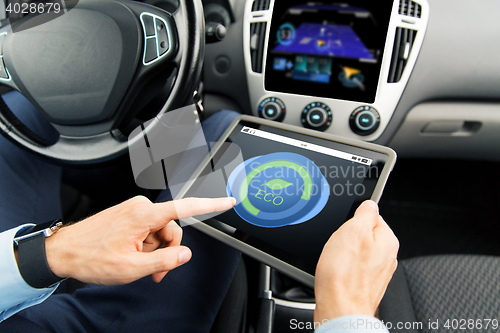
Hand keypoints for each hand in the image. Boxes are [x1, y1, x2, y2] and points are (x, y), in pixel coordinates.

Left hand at [45, 196, 235, 284]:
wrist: (63, 252)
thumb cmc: (91, 257)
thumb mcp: (132, 267)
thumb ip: (164, 260)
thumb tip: (185, 255)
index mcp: (143, 214)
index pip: (185, 208)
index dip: (210, 205)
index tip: (227, 201)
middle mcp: (140, 207)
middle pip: (172, 229)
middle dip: (167, 252)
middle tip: (155, 271)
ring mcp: (134, 211)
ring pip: (160, 232)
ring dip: (155, 252)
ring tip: (138, 266)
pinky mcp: (129, 216)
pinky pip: (148, 231)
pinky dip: (146, 246)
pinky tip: (132, 257)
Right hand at [314, 200, 398, 322]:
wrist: (339, 310)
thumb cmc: (345, 275)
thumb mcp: (353, 230)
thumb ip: (365, 212)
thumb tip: (369, 204)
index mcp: (387, 240)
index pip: (371, 216)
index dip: (353, 218)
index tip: (344, 225)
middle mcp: (386, 257)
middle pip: (361, 235)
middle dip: (346, 237)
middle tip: (337, 245)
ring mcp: (375, 273)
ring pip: (354, 252)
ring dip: (341, 254)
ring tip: (335, 261)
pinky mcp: (363, 285)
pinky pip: (350, 268)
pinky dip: (340, 268)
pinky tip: (334, 273)